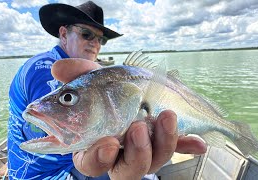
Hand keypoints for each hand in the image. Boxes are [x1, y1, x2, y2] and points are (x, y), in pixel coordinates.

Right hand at [52, 59, 206, 178]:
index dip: (99, 158)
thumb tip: (58, 68)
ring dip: (163, 142)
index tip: (108, 143)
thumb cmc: (106, 91)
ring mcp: (145, 151)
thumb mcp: (94, 79)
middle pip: (128, 169)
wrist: (129, 88)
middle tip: (138, 128)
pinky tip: (199, 142)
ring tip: (166, 117)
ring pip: (154, 160)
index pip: (91, 163)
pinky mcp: (163, 142)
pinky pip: (177, 149)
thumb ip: (77, 74)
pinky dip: (187, 145)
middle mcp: (121, 155)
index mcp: (95, 145)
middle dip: (137, 153)